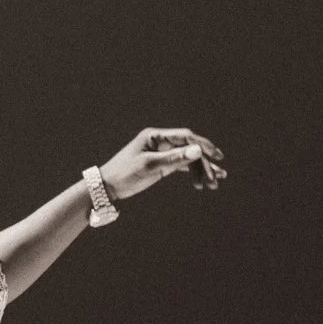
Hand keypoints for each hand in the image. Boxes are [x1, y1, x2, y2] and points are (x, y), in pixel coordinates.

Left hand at [99, 128, 225, 201]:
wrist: (106, 187)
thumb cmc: (123, 174)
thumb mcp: (149, 166)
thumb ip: (174, 159)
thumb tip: (198, 150)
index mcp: (155, 136)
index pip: (185, 137)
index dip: (203, 145)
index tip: (216, 156)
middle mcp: (160, 142)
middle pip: (190, 149)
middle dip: (204, 163)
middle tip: (216, 177)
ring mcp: (162, 153)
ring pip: (188, 159)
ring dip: (201, 170)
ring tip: (214, 184)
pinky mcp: (161, 164)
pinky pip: (181, 166)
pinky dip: (192, 173)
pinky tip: (202, 182)